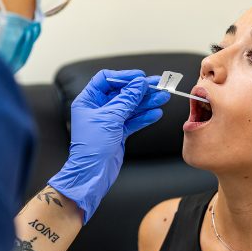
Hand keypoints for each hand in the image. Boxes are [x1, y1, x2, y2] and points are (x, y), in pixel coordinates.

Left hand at [49, 69, 169, 223]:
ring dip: (146, 102)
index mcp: (88, 100)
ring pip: (130, 107)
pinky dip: (144, 116)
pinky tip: (156, 112)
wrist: (93, 173)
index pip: (106, 80)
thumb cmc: (92, 146)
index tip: (140, 77)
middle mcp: (98, 109)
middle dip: (140, 89)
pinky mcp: (118, 133)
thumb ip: (127, 99)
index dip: (123, 77)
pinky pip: (133, 120)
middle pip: (122, 92)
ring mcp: (109, 121)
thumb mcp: (111, 118)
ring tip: (163, 97)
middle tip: (159, 84)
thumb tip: (140, 84)